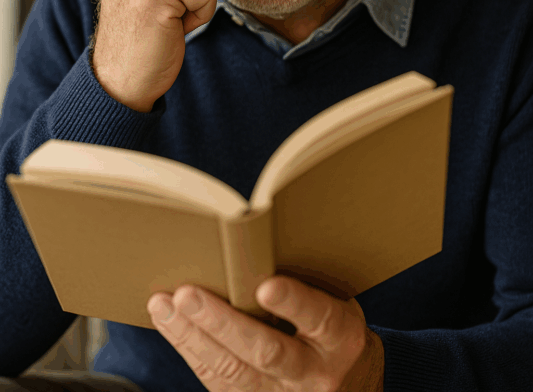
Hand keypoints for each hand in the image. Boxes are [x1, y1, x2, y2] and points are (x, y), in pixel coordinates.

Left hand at [147, 275, 383, 390]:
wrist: (352, 387)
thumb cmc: (336, 331)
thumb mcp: (339, 306)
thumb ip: (307, 288)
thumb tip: (252, 250)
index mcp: (342, 338)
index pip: (319, 318)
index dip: (293, 303)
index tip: (265, 286)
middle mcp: (316, 373)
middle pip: (266, 351)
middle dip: (222, 323)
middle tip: (188, 295)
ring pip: (233, 372)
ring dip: (192, 337)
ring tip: (163, 306)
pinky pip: (219, 384)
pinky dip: (192, 352)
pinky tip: (172, 327)